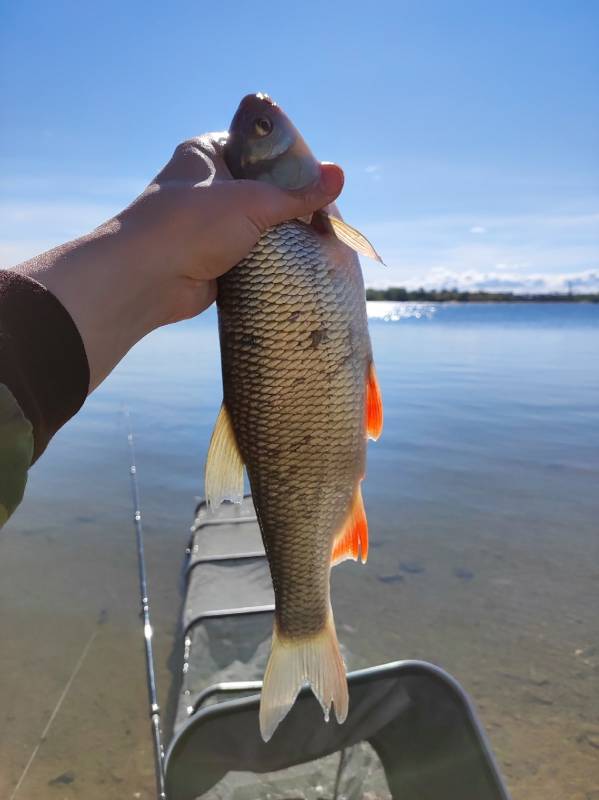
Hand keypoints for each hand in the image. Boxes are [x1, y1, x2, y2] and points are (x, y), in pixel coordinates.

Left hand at [124, 133, 343, 322]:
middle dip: (290, 203)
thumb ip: (298, 194)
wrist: (146, 279)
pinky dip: (268, 261)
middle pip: (260, 189)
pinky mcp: (211, 258)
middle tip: (326, 212)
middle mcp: (205, 186)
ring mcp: (207, 224)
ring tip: (320, 239)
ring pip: (256, 225)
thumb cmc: (193, 224)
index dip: (290, 161)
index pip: (257, 148)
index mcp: (206, 154)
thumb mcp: (253, 202)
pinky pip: (249, 255)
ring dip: (280, 236)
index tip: (320, 176)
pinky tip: (297, 263)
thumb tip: (340, 175)